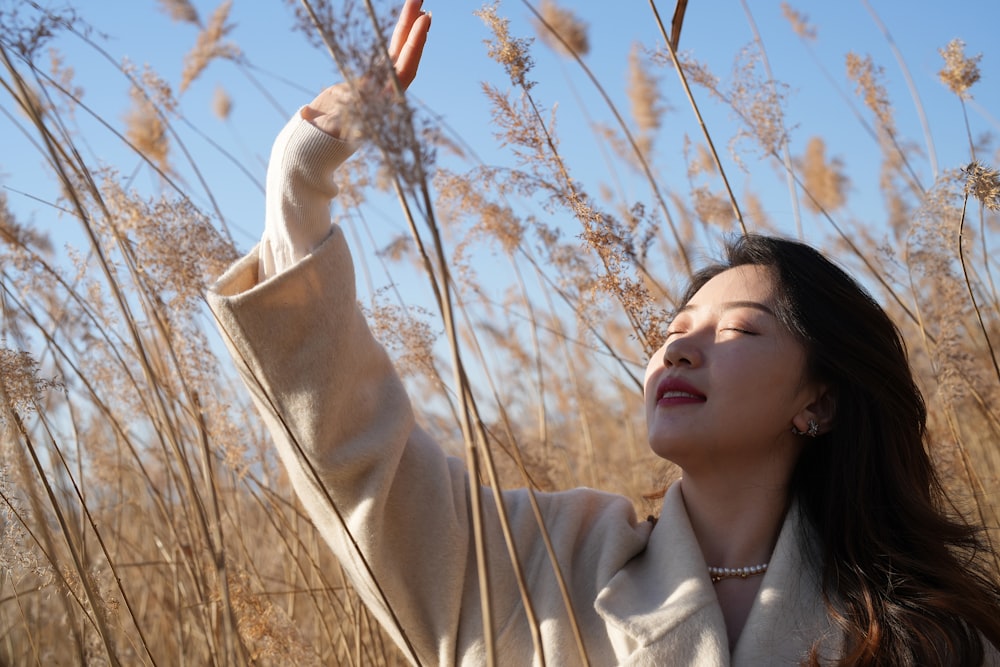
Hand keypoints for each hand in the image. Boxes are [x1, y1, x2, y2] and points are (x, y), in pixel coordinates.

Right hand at [303, 0, 430, 136]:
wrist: (319, 139)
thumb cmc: (325, 135)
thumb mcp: (334, 125)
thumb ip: (341, 114)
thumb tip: (342, 103)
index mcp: (384, 102)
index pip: (404, 69)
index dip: (413, 45)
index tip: (422, 21)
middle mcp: (388, 91)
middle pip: (406, 55)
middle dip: (414, 27)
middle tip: (421, 1)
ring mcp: (381, 83)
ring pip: (399, 51)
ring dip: (408, 28)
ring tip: (418, 4)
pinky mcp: (372, 78)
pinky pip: (389, 53)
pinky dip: (398, 38)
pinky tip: (407, 23)